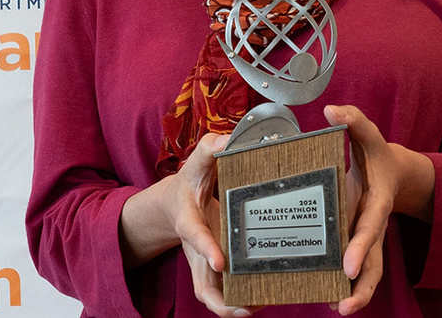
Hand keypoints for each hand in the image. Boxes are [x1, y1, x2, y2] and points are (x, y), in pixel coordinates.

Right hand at [120, 134, 255, 317]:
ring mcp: (204, 262)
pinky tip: (265, 296)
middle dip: (221, 302)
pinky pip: (225, 291)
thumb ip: (208, 150)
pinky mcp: (215, 267)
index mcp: (188, 221)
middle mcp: (195, 248)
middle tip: (246, 307)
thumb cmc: (190, 183)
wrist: (176, 202)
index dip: (206, 249)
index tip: (220, 262)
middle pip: (201, 286)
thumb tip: (225, 141)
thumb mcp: (197, 164)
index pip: (195, 236)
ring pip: (213, 295)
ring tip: (262, 305)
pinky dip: (240, 299)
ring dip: (234, 307)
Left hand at [321, 105, 396, 314]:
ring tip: (337, 309)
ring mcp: (368, 239)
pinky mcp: (359, 245)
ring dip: (357, 295)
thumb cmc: (377, 156)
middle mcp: (374, 225)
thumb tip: (331, 110)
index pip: (370, 225)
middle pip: (375, 262)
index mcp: (378, 200)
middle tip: (345, 305)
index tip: (349, 265)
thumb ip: (353, 120)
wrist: (396, 174)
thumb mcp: (369, 134)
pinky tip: (326, 297)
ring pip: (369, 273)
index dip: (360, 245)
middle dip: (362, 286)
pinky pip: (357, 271)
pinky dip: (347, 286)